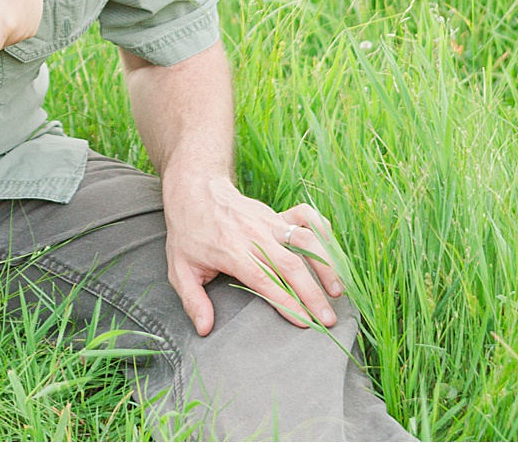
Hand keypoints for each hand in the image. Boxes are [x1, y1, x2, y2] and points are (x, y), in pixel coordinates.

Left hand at [161, 172, 344, 334]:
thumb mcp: (180, 268)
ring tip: (337, 291)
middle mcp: (254, 236)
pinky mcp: (275, 214)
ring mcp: (268, 222)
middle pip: (291, 266)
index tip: (304, 322)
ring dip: (325, 265)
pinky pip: (306, 217)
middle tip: (329, 319)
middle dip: (313, 295)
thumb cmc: (188, 232)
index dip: (287, 302)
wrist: (195, 189)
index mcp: (232, 252)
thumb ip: (193, 300)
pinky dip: (322, 230)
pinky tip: (332, 252)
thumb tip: (204, 328)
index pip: (265, 280)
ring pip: (305, 241)